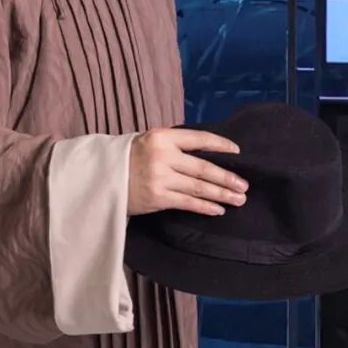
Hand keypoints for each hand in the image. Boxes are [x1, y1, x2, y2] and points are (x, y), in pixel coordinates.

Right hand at [127, 127, 247, 217]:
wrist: (102, 177)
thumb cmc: (130, 157)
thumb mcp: (150, 141)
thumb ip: (175, 144)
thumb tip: (209, 152)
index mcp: (162, 137)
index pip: (199, 139)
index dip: (220, 144)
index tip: (237, 151)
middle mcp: (163, 156)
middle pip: (203, 168)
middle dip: (227, 178)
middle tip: (244, 186)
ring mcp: (160, 178)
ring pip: (199, 187)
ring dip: (221, 195)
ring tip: (238, 199)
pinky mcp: (157, 198)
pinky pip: (187, 203)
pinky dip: (205, 207)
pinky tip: (218, 210)